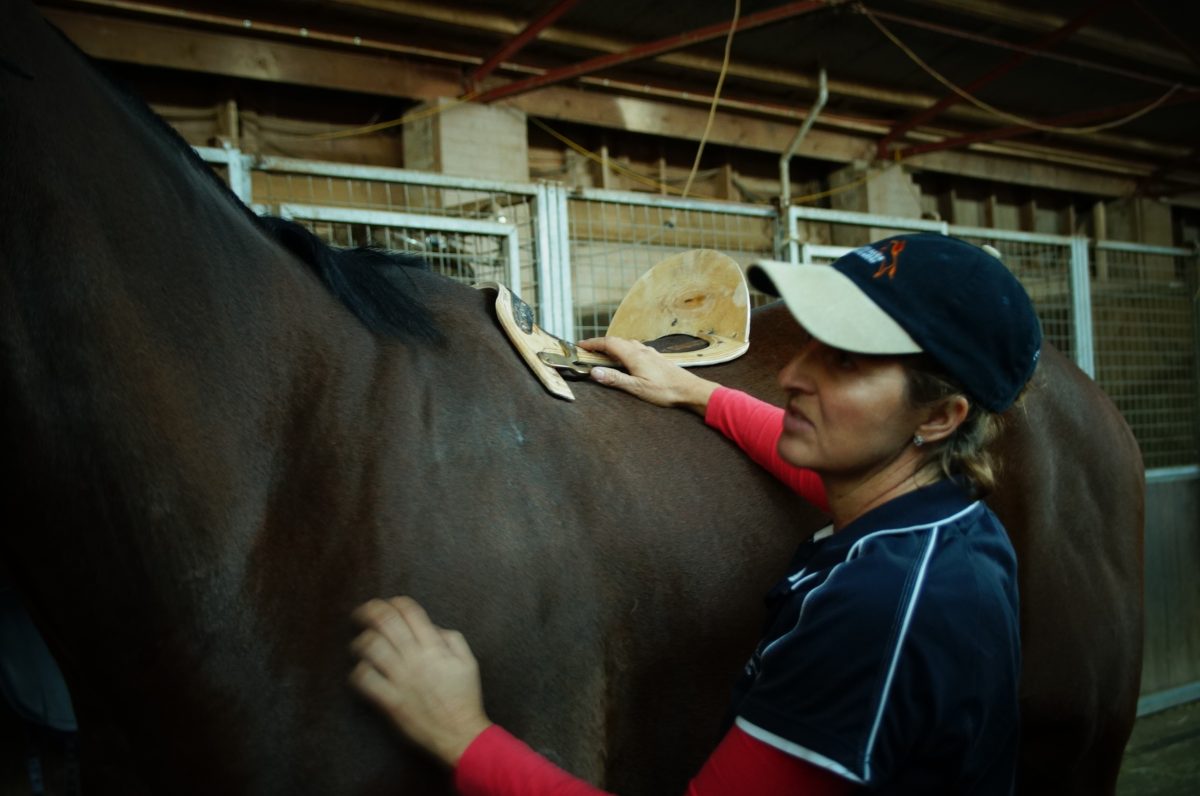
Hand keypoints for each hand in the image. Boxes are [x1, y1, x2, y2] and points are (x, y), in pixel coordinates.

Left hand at [350, 597, 492, 766]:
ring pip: (372, 647)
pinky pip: (366, 680)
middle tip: (364, 611)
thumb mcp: (468, 661)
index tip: (389, 604)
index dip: (396, 602)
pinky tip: (361, 669)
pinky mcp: (390, 701)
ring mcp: (401, 680)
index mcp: (435, 648)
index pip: (410, 612)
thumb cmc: (464, 697)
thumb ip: (451, 638)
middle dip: (371, 611)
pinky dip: (359, 671)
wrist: (460, 733)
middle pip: (386, 623)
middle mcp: (415, 659)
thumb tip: (430, 627)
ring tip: (360, 640)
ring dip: (362, 640)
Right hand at [578, 336, 719, 413]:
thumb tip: (594, 372)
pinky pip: (636, 348)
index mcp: (633, 355)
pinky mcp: (656, 358)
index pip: (608, 343)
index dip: (592, 343)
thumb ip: (615, 379)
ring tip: (604, 354)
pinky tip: (627, 358)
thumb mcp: (636, 388)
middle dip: (600, 344)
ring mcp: (650, 353)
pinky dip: (625, 349)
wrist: (690, 390)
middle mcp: (641, 350)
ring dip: (613, 346)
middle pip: (616, 341)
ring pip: (627, 343)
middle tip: (588, 350)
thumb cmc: (665, 390)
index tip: (580, 345)